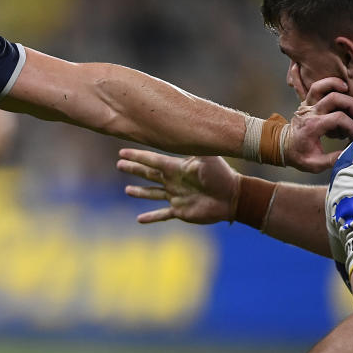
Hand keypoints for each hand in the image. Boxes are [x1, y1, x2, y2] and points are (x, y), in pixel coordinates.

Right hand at [117, 150, 238, 224]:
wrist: (233, 197)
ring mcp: (176, 196)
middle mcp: (173, 181)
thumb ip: (197, 146)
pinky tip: (140, 220)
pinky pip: (162, 214)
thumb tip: (187, 132)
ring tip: (127, 190)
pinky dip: (152, 217)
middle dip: (134, 169)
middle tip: (119, 164)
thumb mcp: (208, 158)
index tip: (122, 152)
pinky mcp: (180, 211)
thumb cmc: (221, 175)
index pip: (152, 160)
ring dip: (140, 192)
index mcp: (176, 167)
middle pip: (148, 174)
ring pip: (152, 194)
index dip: (137, 156)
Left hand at [284, 77, 352, 172]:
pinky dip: (328, 83)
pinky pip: (316, 87)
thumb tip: (350, 154)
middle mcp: (310, 113)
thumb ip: (332, 160)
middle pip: (333, 99)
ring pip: (320, 87)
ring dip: (336, 86)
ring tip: (348, 91)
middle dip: (350, 104)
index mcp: (312, 126)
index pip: (338, 119)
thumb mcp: (314, 164)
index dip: (351, 126)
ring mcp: (307, 105)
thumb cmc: (298, 155)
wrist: (280, 145)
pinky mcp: (307, 102)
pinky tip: (340, 87)